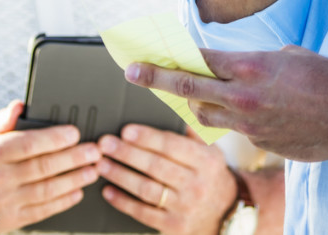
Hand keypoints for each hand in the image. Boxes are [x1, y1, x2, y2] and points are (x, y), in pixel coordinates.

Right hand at [0, 100, 100, 232]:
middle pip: (43, 167)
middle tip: (94, 151)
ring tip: (92, 170)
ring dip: (73, 180)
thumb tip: (20, 106)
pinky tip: (77, 192)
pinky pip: (42, 210)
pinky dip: (62, 201)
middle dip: (73, 158)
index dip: (55, 138)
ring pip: (46, 190)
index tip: (75, 133)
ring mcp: (4, 202)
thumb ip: (1, 120)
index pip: (28, 144)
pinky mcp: (11, 219)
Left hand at [97, 125, 236, 234]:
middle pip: (155, 166)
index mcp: (206, 161)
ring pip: (147, 189)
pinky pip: (144, 213)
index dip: (147, 137)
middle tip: (105, 144)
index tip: (126, 130)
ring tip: (101, 164)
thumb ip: (192, 130)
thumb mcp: (211, 150)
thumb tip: (176, 105)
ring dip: (120, 175)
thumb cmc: (210, 175)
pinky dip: (123, 202)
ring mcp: (185, 207)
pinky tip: (108, 191)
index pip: (172, 146)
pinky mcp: (174, 226)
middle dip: (126, 153)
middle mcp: (196, 184)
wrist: (225, 214)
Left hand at [126, 47, 327, 162]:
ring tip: (191, 94)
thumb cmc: (325, 78)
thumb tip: (234, 63)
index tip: (148, 51)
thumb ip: (253, 61)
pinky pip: (231, 129)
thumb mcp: (286, 55)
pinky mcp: (259, 143)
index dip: (170, 54)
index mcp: (250, 66)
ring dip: (194, 103)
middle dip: (156, 78)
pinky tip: (237, 111)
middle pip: (187, 86)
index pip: (198, 59)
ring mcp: (249, 123)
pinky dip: (227, 119)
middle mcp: (243, 96)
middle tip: (132, 71)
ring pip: (203, 114)